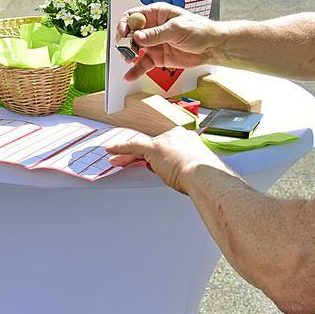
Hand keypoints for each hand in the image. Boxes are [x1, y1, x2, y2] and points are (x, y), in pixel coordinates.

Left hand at [105, 126, 223, 194]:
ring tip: (116, 160)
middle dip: (140, 155)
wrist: (204, 175)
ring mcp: (165, 140)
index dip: (157, 156)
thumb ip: (176, 168)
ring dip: (127, 155)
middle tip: (130, 161)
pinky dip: (121, 148)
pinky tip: (111, 150)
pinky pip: (133, 146)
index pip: (166, 146)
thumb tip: (163, 170)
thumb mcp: (190, 171)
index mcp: (188, 140)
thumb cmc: (203, 177)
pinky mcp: (154, 148)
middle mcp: (176, 136)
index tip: (151, 161)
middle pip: (152, 146)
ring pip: (141, 147)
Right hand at [113, 4, 218, 81]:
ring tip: (128, 60)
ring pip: (134, 49)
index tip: (124, 34)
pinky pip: (142, 64)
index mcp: (157, 14)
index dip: (125, 24)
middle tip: (126, 49)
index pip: (133, 16)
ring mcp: (153, 43)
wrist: (212, 47)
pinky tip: (130, 75)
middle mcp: (152, 28)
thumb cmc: (199, 30)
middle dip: (125, 41)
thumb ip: (157, 33)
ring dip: (128, 55)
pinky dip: (135, 70)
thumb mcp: (177, 28)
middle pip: (130, 33)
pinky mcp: (157, 57)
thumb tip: (138, 37)